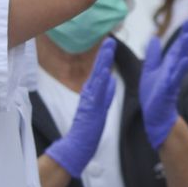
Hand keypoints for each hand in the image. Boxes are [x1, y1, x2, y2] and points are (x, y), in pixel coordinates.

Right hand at [42, 39, 116, 177]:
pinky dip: (101, 82)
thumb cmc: (88, 130)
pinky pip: (97, 93)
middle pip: (97, 70)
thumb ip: (106, 94)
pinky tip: (106, 72)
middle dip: (104, 54)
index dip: (105, 58)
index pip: (99, 72)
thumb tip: (111, 79)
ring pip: (97, 77)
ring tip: (108, 48)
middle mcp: (89, 94)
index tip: (110, 44)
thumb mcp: (100, 108)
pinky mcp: (91, 109)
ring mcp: (89, 101)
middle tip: (110, 39)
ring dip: (103, 62)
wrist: (76, 147)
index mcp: (92, 94)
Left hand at [140, 14, 187, 149]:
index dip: (187, 31)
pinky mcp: (168, 90)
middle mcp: (173, 69)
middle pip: (182, 48)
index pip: (179, 44)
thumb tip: (153, 39)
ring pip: (179, 60)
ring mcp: (172, 79)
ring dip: (184, 48)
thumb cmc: (153, 96)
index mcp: (169, 63)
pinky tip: (186, 60)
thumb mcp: (150, 71)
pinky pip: (175, 78)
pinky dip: (180, 69)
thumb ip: (154, 56)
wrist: (154, 117)